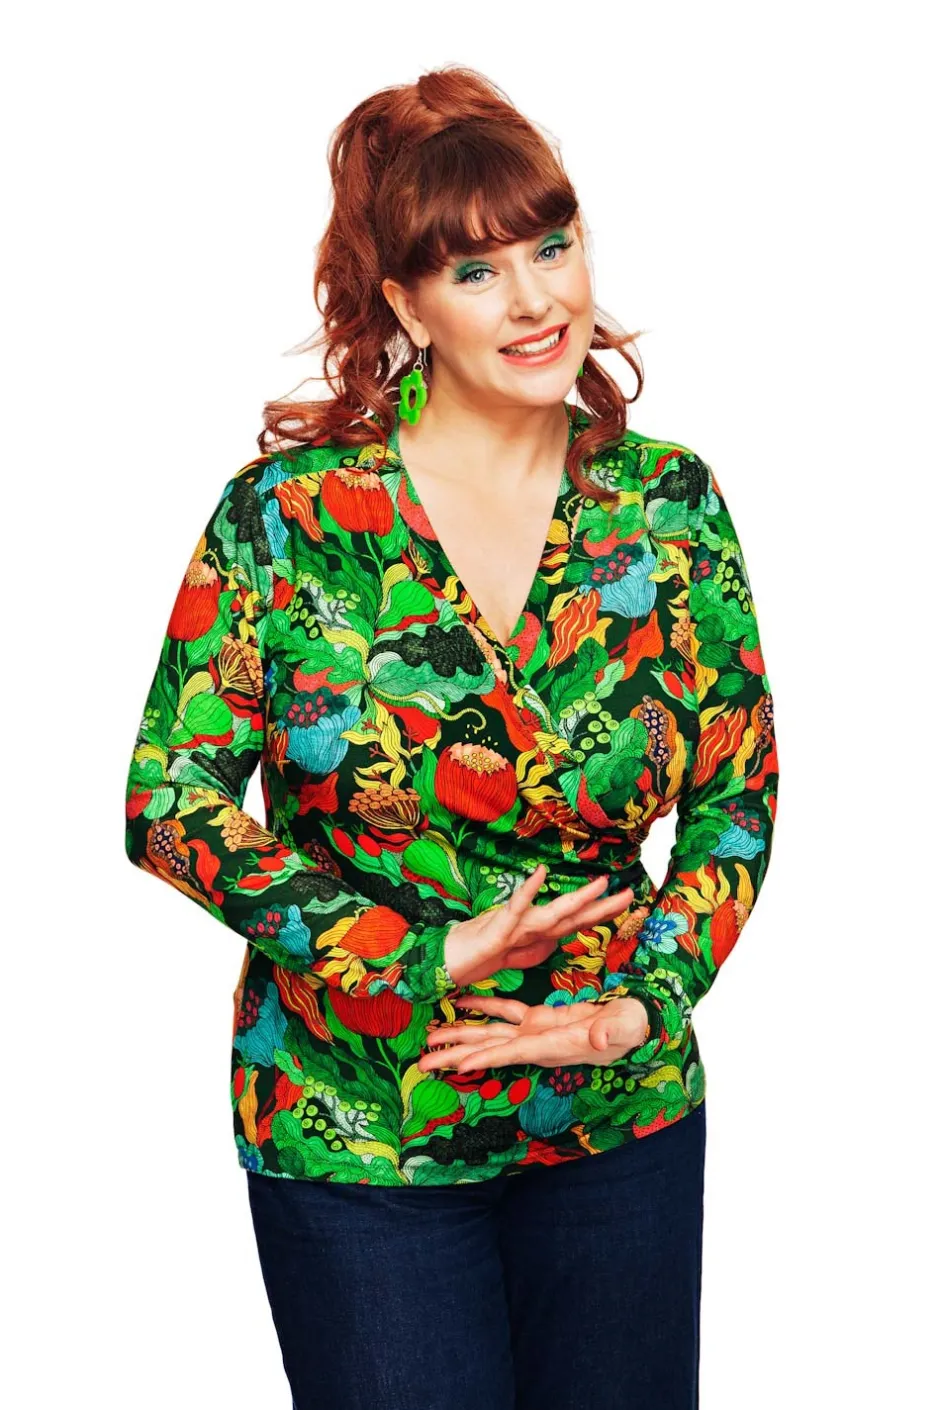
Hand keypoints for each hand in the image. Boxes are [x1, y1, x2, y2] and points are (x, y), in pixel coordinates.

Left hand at [416, 994, 649, 1072]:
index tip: (457, 1067)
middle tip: (421, 1064)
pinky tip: (459, 1003)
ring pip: (490, 1033)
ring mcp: (535, 1031)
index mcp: (554, 1044)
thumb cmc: (633, 1027)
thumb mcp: (626, 1025)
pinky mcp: (538, 1018)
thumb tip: (599, 1038)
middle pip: (490, 1050)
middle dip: (456, 1056)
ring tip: (429, 1040)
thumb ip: (613, 1030)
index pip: (515, 1052)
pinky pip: (504, 1011)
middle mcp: (537, 1043)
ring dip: (460, 1035)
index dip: (487, 1058)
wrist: (634, 1025)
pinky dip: (481, 1006)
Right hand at [443, 864, 633, 987]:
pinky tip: (540, 875)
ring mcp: (518, 925)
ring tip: (600, 885)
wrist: (453, 960)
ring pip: (553, 912)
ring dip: (577, 899)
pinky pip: (516, 909)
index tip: (628, 900)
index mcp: (542, 932)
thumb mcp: (521, 955)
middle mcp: (534, 925)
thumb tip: (560, 937)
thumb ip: (542, 945)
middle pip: (574, 915)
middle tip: (631, 893)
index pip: (578, 921)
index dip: (603, 912)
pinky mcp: (499, 929)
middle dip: (603, 905)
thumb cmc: (484, 953)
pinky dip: (528, 892)